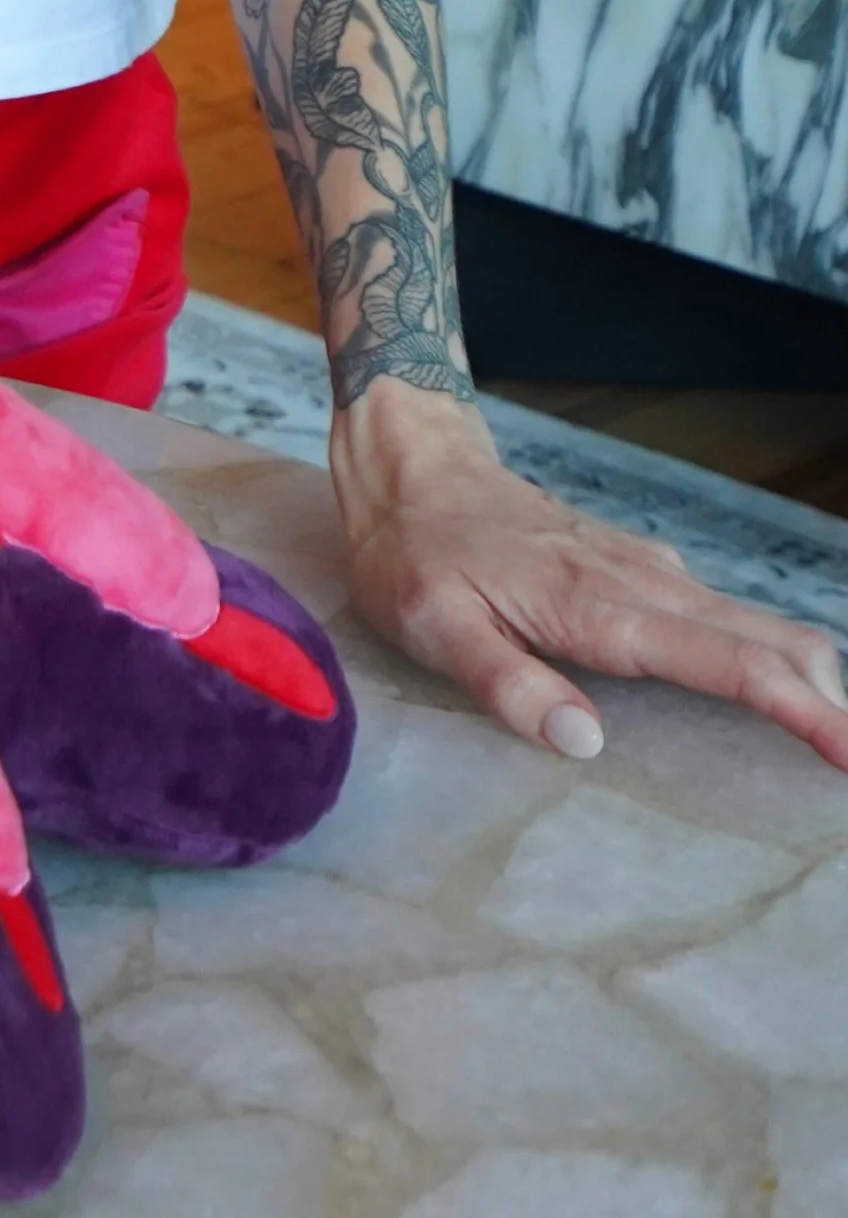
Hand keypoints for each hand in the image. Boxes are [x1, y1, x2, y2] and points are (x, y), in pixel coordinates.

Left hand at [334, 381, 847, 767]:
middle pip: (773, 643)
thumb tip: (585, 744)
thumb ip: (507, 683)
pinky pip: (727, 620)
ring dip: (810, 685)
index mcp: (602, 607)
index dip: (802, 710)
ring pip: (760, 627)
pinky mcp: (643, 572)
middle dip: (831, 703)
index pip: (731, 663)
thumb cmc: (414, 554)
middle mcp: (644, 584)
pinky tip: (778, 701)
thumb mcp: (433, 626)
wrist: (412, 470)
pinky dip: (770, 662)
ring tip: (835, 747)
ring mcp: (649, 572)